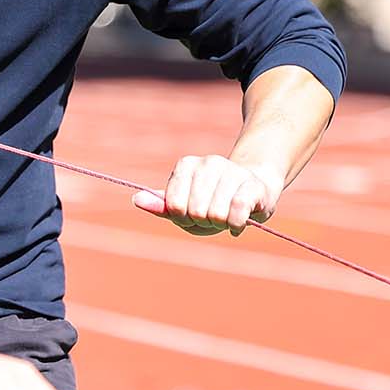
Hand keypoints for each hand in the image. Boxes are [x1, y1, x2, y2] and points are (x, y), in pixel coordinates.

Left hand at [133, 153, 281, 235]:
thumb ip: (161, 205)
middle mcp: (208, 163)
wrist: (254, 191)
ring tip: (226, 216)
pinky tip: (237, 225)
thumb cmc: (212, 201)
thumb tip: (136, 199)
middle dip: (203, 221)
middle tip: (211, 216)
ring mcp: (231, 171)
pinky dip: (236, 225)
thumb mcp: (183, 205)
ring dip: (221, 224)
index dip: (182, 218)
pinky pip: (237, 212)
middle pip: (195, 211)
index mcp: (186, 165)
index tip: (191, 214)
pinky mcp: (252, 185)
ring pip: (216, 213)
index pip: (174, 205)